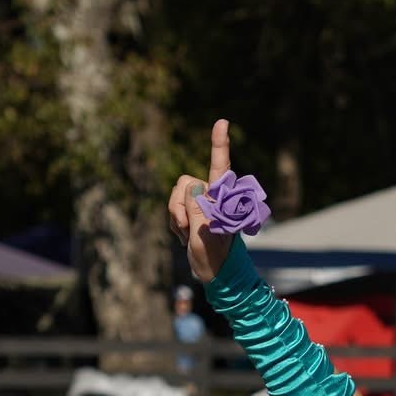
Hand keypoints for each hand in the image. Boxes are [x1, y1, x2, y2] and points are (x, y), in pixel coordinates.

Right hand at [166, 118, 235, 284]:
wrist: (213, 273)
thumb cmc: (215, 258)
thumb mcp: (204, 237)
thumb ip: (197, 210)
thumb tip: (192, 185)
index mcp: (222, 200)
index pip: (220, 168)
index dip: (219, 144)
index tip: (222, 121)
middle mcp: (213, 197)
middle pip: (186, 182)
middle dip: (179, 205)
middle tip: (185, 230)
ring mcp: (202, 203)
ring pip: (176, 195)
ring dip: (176, 216)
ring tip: (186, 235)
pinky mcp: (191, 211)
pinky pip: (172, 207)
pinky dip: (174, 223)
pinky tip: (184, 236)